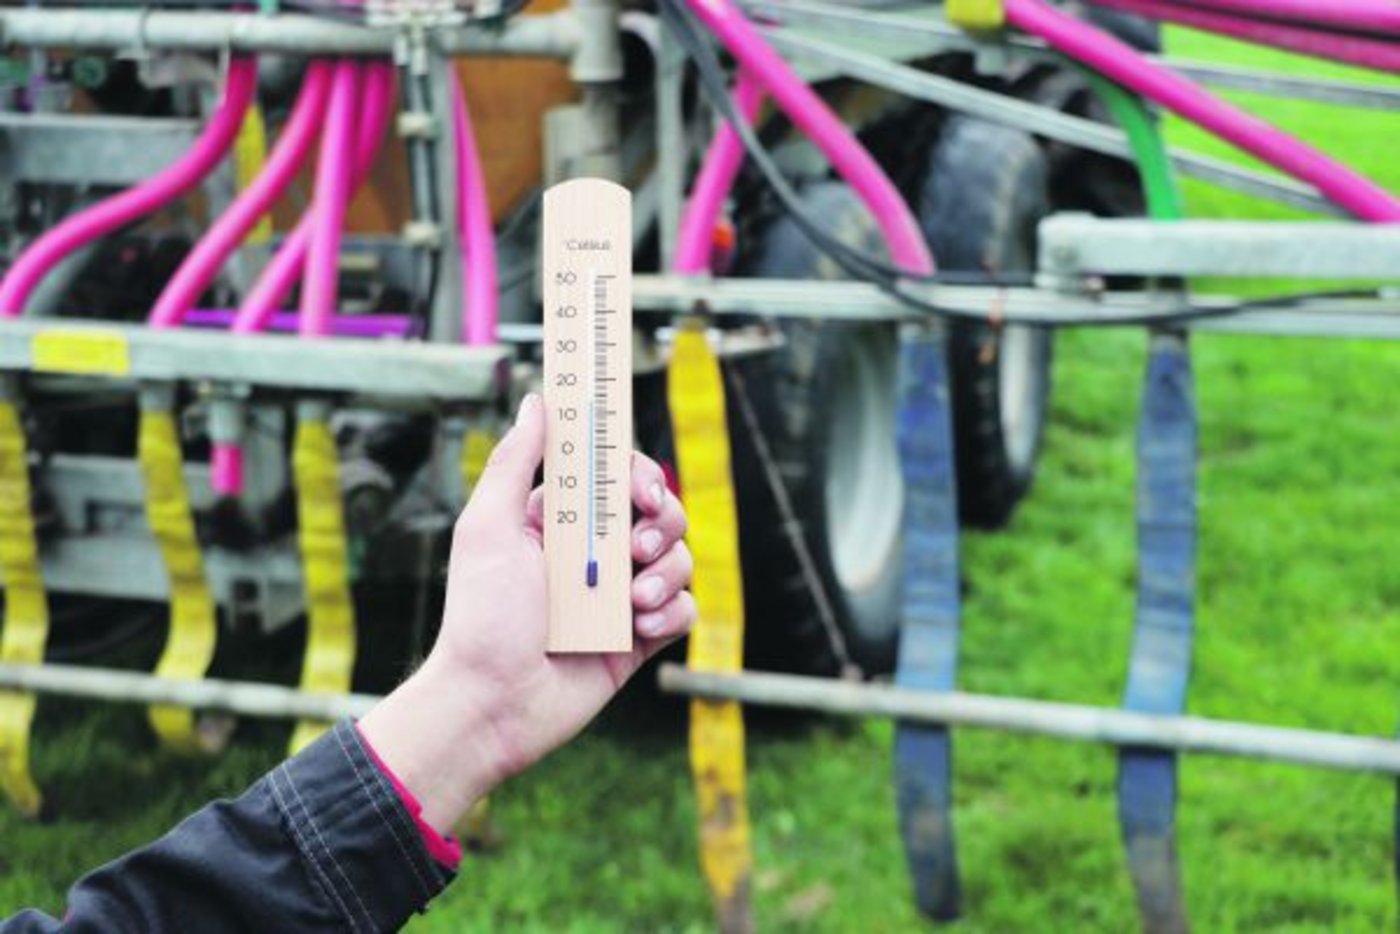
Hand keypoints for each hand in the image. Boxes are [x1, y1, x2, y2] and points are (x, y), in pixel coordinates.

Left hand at [358, 393, 694, 832]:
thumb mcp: (488, 527)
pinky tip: (638, 628)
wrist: (492, 705)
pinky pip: (684, 609)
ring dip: (667, 571)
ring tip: (632, 602)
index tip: (640, 487)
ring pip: (678, 557)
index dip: (638, 471)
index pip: (615, 473)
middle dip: (663, 520)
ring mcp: (619, 595)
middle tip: (639, 543)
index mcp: (559, 519)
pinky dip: (672, 612)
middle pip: (660, 510)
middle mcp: (593, 552)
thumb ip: (516, 461)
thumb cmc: (481, 617)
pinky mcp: (638, 639)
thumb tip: (536, 399)